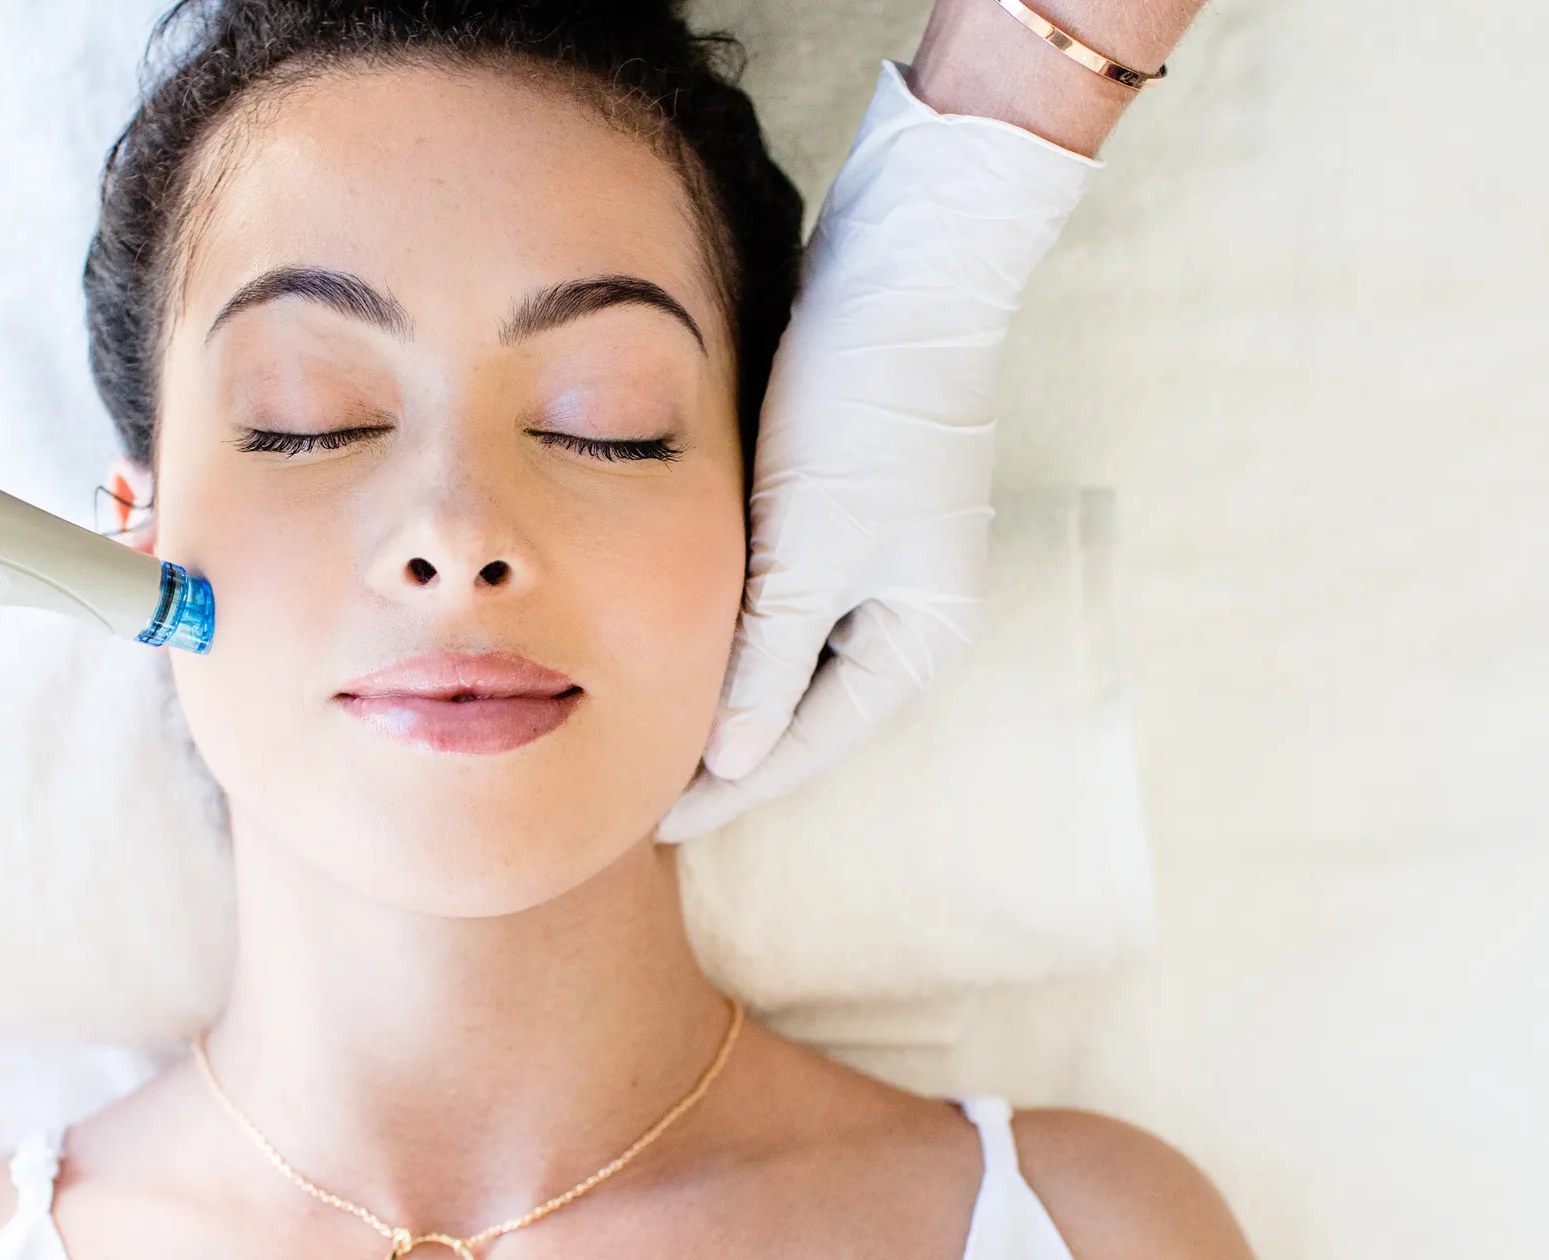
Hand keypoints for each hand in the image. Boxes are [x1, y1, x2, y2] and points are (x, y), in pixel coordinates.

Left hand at [658, 64, 1098, 840]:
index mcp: (921, 636)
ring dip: (719, 686)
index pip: (809, 743)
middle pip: (799, 708)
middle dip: (722, 747)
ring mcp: (879, 559)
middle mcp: (908, 609)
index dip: (728, 788)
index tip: (650, 824)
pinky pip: (777, 596)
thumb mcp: (811, 545)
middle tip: (627, 785)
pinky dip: (727, 623)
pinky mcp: (844, 508)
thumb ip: (768, 660)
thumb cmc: (866, 403)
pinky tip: (664, 636)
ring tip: (635, 722)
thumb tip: (732, 763)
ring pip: (784, 654)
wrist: (904, 263)